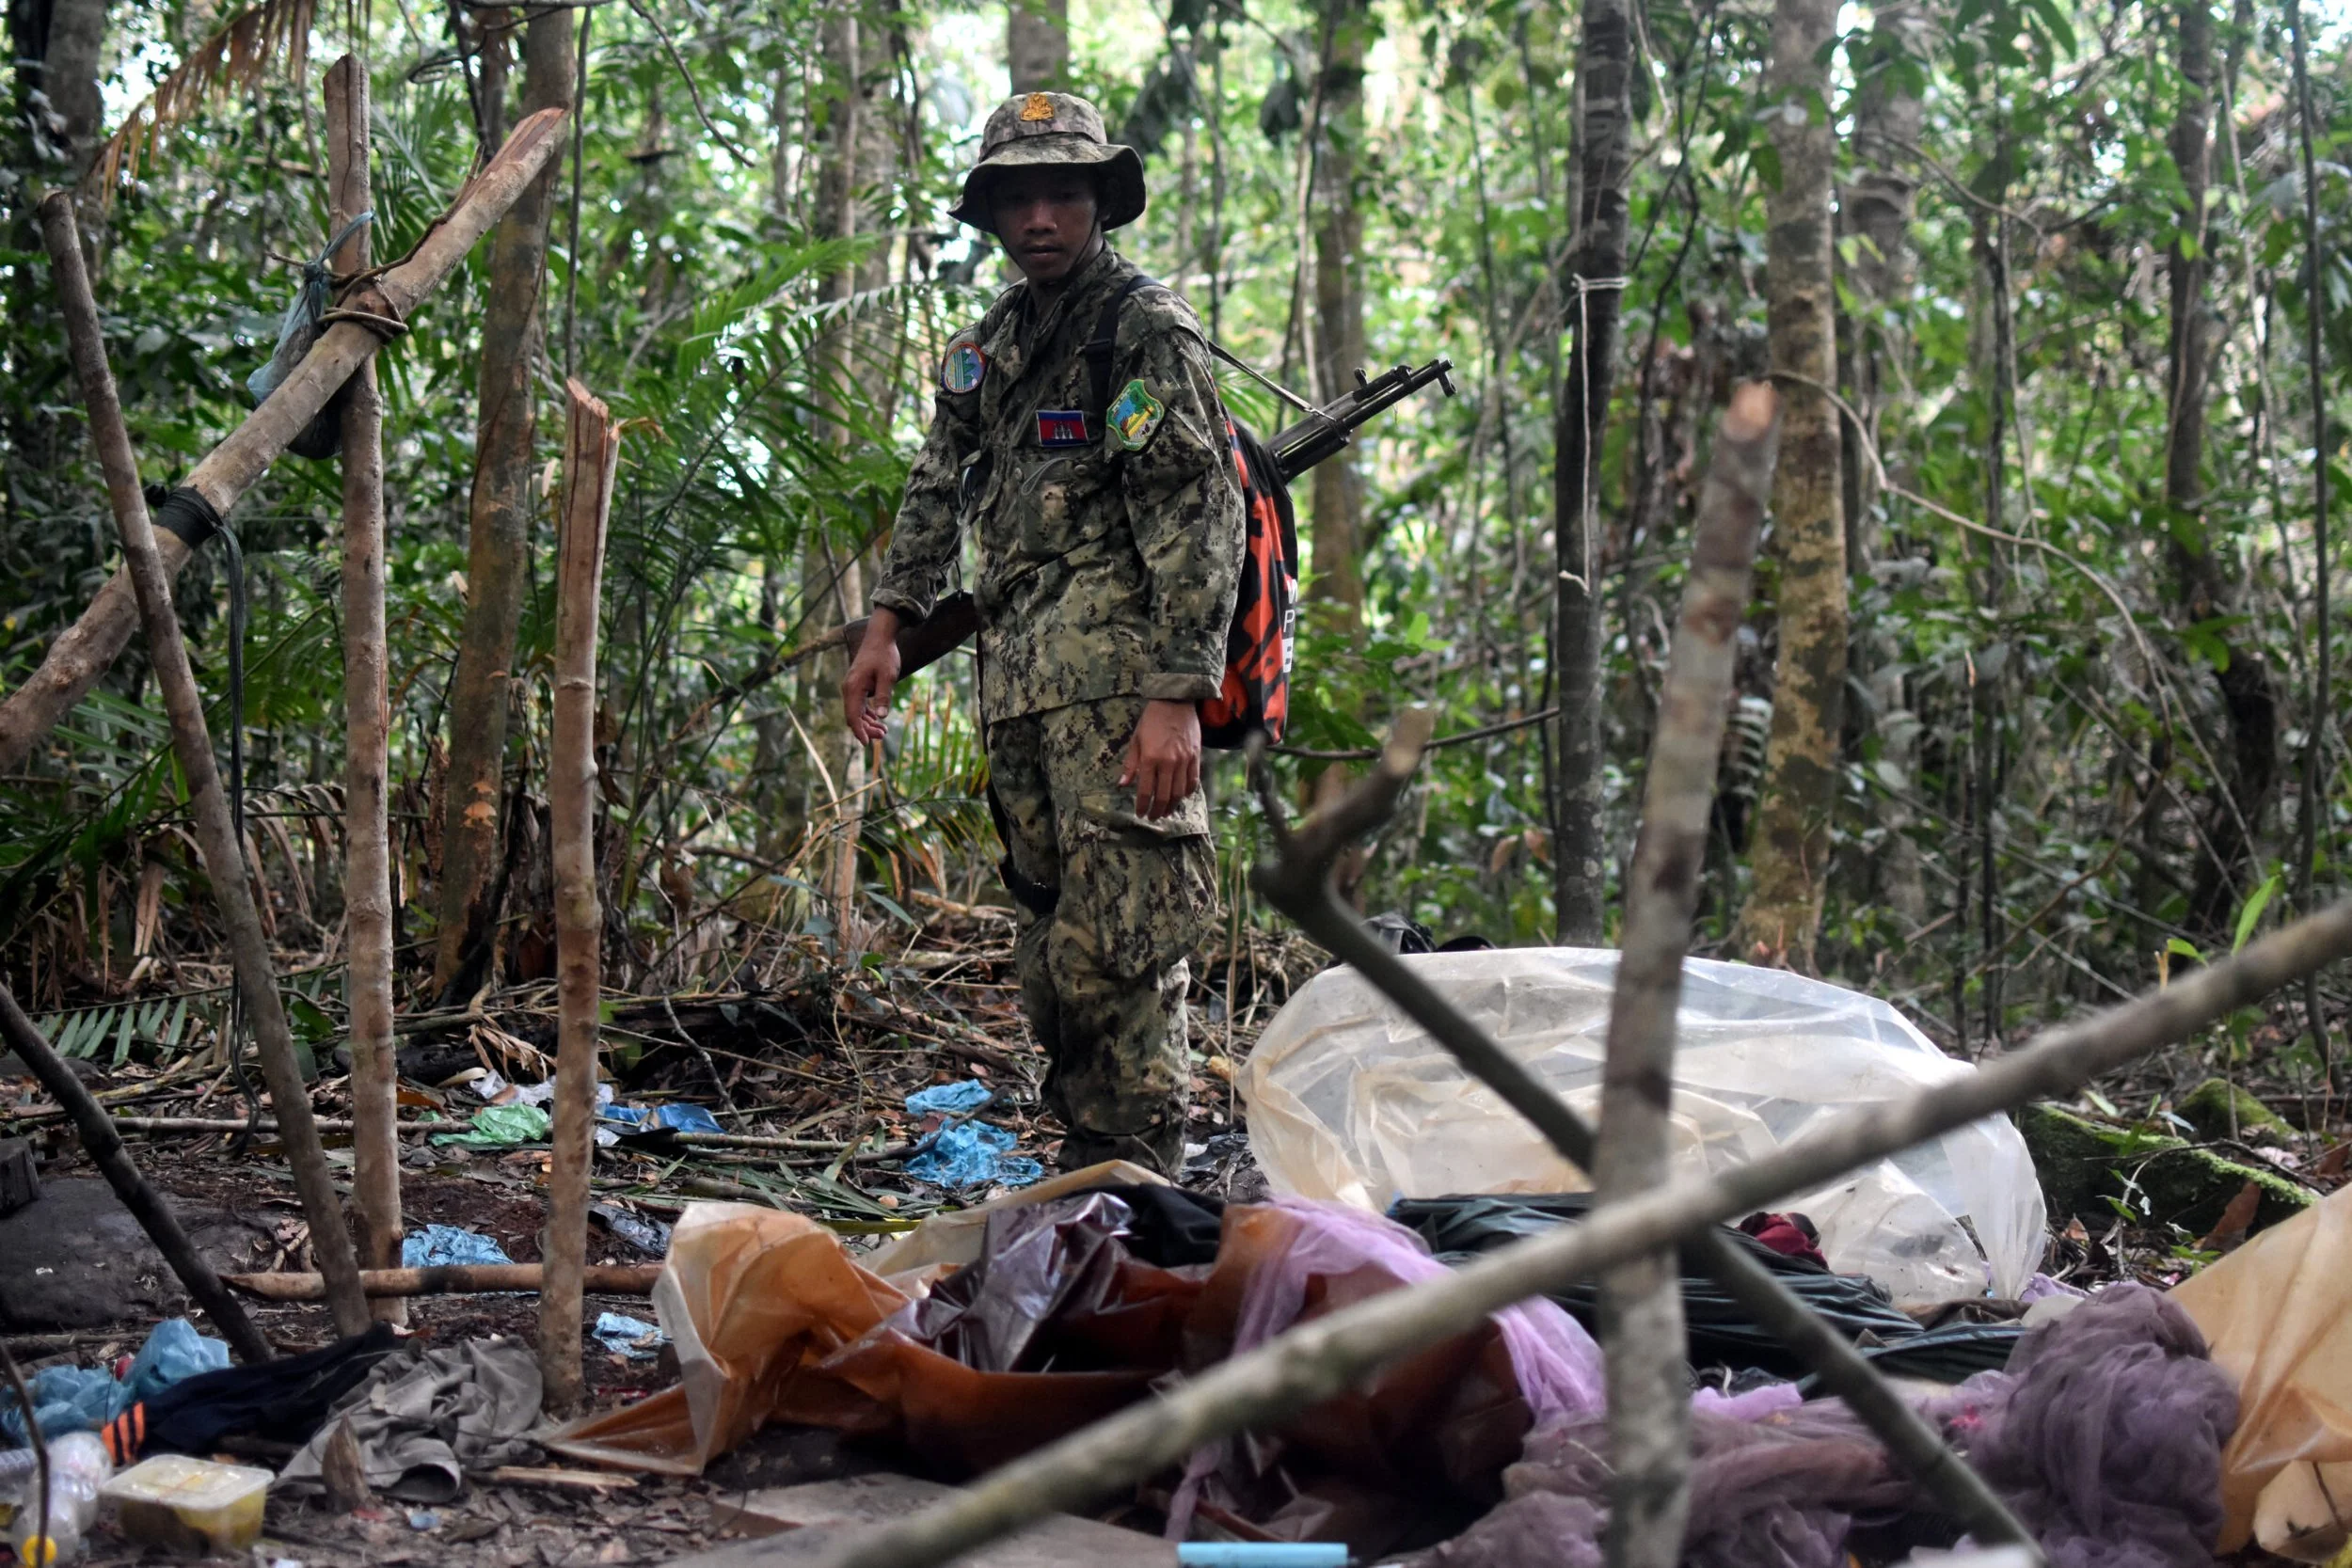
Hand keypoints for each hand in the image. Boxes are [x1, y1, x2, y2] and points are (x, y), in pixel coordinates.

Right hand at [843, 609, 901, 744]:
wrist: (880, 637)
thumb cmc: (884, 655)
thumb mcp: (888, 676)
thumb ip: (883, 695)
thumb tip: (882, 716)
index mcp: (853, 687)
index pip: (853, 716)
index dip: (859, 731)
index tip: (866, 744)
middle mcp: (849, 689)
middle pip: (854, 716)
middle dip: (866, 729)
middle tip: (883, 736)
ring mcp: (852, 687)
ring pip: (857, 712)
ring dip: (868, 723)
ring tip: (883, 732)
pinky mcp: (858, 685)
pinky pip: (859, 704)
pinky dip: (868, 714)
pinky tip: (878, 720)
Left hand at [1119, 699, 1201, 820]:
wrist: (1175, 702)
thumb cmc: (1151, 720)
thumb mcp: (1136, 740)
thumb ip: (1131, 764)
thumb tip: (1122, 784)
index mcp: (1150, 759)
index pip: (1145, 791)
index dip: (1142, 806)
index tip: (1140, 814)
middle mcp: (1168, 763)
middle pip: (1163, 796)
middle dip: (1157, 811)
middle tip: (1153, 817)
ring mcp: (1184, 761)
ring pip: (1179, 792)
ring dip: (1172, 806)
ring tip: (1166, 811)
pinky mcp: (1195, 757)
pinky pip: (1193, 781)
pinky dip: (1187, 792)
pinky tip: (1181, 797)